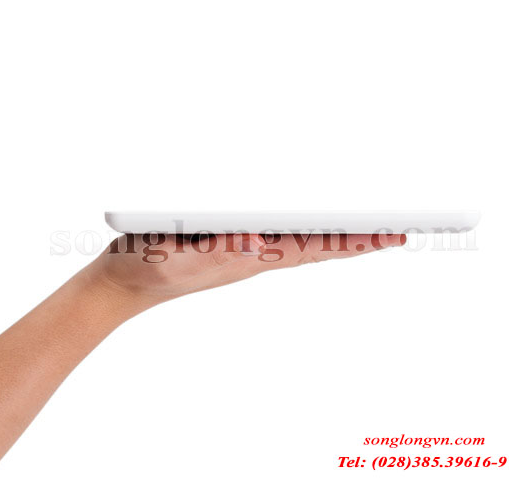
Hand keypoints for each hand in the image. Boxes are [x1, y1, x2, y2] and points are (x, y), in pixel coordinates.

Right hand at [87, 232, 406, 318]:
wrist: (119, 287)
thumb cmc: (141, 267)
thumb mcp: (169, 254)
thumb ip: (209, 247)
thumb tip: (254, 240)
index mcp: (244, 258)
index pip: (309, 248)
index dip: (350, 241)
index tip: (389, 234)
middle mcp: (252, 258)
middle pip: (314, 247)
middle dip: (356, 238)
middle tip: (397, 230)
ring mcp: (242, 255)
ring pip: (300, 244)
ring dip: (334, 236)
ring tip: (366, 229)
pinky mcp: (229, 249)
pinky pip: (278, 241)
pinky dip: (304, 233)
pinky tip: (309, 228)